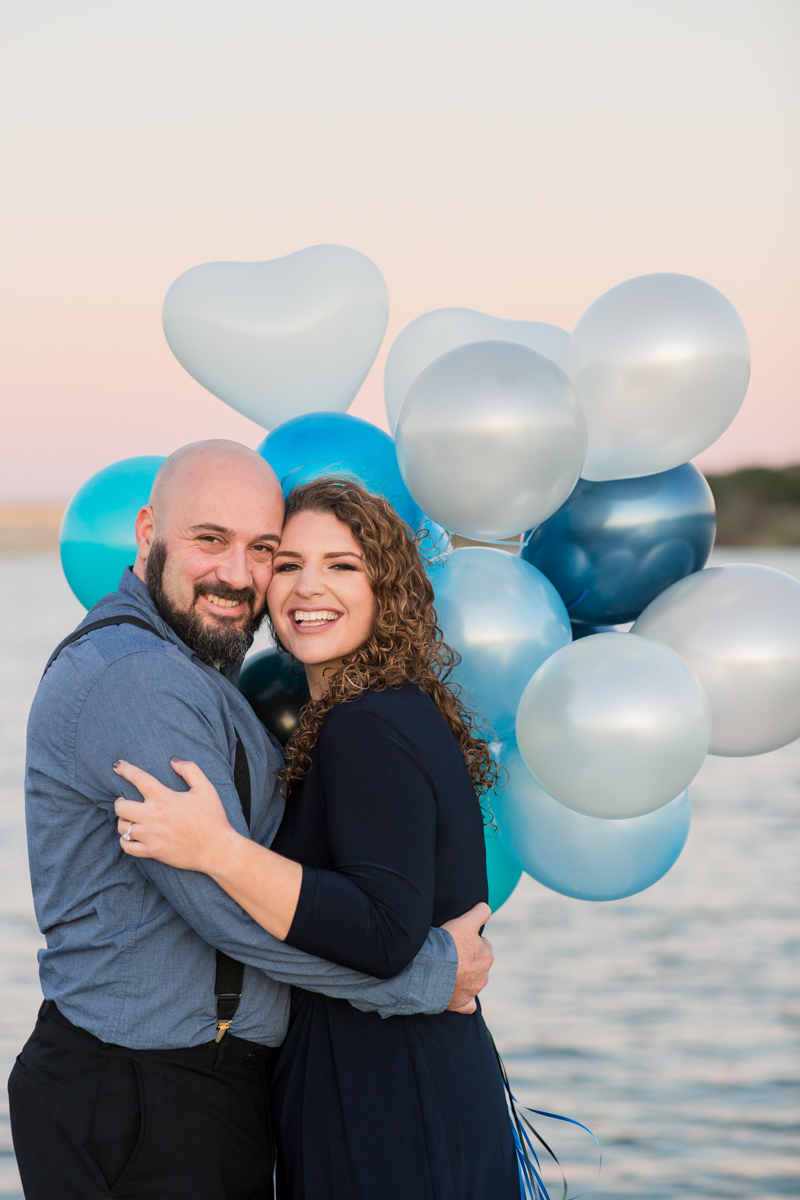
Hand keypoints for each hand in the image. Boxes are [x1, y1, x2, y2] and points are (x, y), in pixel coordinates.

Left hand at [113, 758, 239, 872]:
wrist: (216, 849)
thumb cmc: (212, 818)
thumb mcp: (206, 788)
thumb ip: (190, 769)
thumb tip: (173, 760)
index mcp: (164, 798)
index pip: (138, 778)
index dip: (125, 769)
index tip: (117, 766)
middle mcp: (153, 816)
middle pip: (120, 807)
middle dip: (120, 802)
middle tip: (125, 801)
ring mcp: (150, 835)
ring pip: (122, 827)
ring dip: (123, 821)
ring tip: (130, 819)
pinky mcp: (152, 851)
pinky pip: (127, 846)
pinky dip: (125, 841)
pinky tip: (131, 836)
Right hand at [441, 902, 492, 1013]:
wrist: (429, 970)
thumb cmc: (447, 944)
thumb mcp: (465, 921)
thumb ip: (481, 912)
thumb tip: (487, 909)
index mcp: (487, 955)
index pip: (482, 944)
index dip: (469, 940)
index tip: (457, 940)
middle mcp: (483, 975)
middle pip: (478, 963)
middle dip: (468, 959)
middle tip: (450, 954)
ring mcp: (473, 991)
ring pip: (472, 981)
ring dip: (463, 976)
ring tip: (445, 969)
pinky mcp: (462, 1004)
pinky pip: (468, 1005)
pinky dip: (464, 1000)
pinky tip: (455, 994)